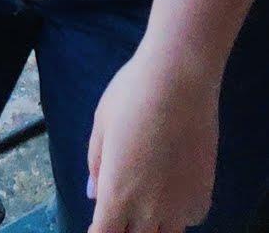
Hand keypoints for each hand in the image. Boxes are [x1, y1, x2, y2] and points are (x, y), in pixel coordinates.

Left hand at [87, 41, 219, 232]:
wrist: (180, 79)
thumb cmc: (132, 95)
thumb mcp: (101, 125)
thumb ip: (96, 165)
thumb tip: (93, 194)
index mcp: (116, 196)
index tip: (98, 222)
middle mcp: (147, 211)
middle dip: (124, 227)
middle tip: (123, 204)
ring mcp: (179, 208)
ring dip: (153, 224)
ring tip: (149, 199)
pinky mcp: (203, 198)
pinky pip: (188, 218)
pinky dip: (179, 211)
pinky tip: (175, 187)